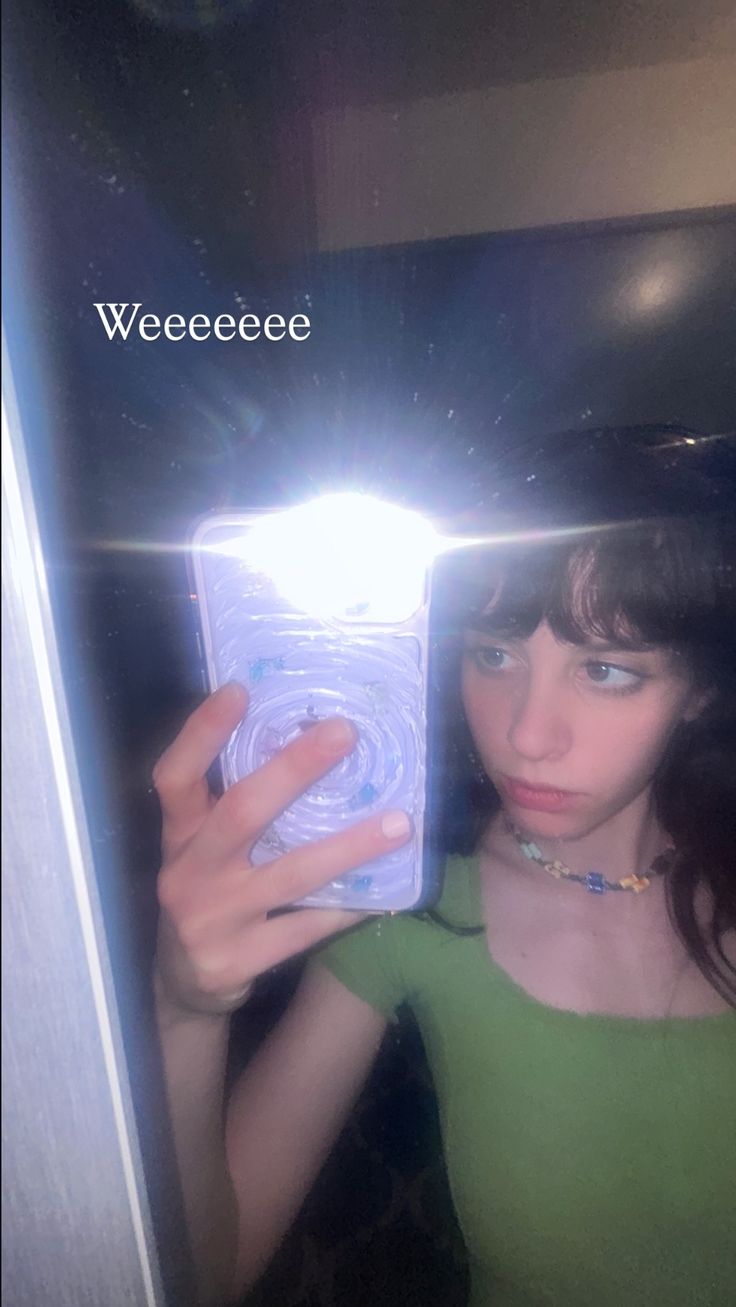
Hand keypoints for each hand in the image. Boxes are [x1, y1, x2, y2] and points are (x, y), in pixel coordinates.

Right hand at [152, 683, 410, 1016]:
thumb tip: (303, 738)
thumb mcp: (203, 849)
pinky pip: (305, 928)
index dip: (202, 733)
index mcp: (179, 835)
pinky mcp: (236, 961)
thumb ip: (232, 805)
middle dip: (294, 769)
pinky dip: (347, 908)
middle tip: (345, 731)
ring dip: (349, 846)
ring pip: (290, 874)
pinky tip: (384, 894)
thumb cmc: (208, 894)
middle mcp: (188, 872)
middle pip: (241, 811)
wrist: (184, 986)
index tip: (239, 690)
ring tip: (399, 822)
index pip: (176, 777)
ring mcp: (211, 920)